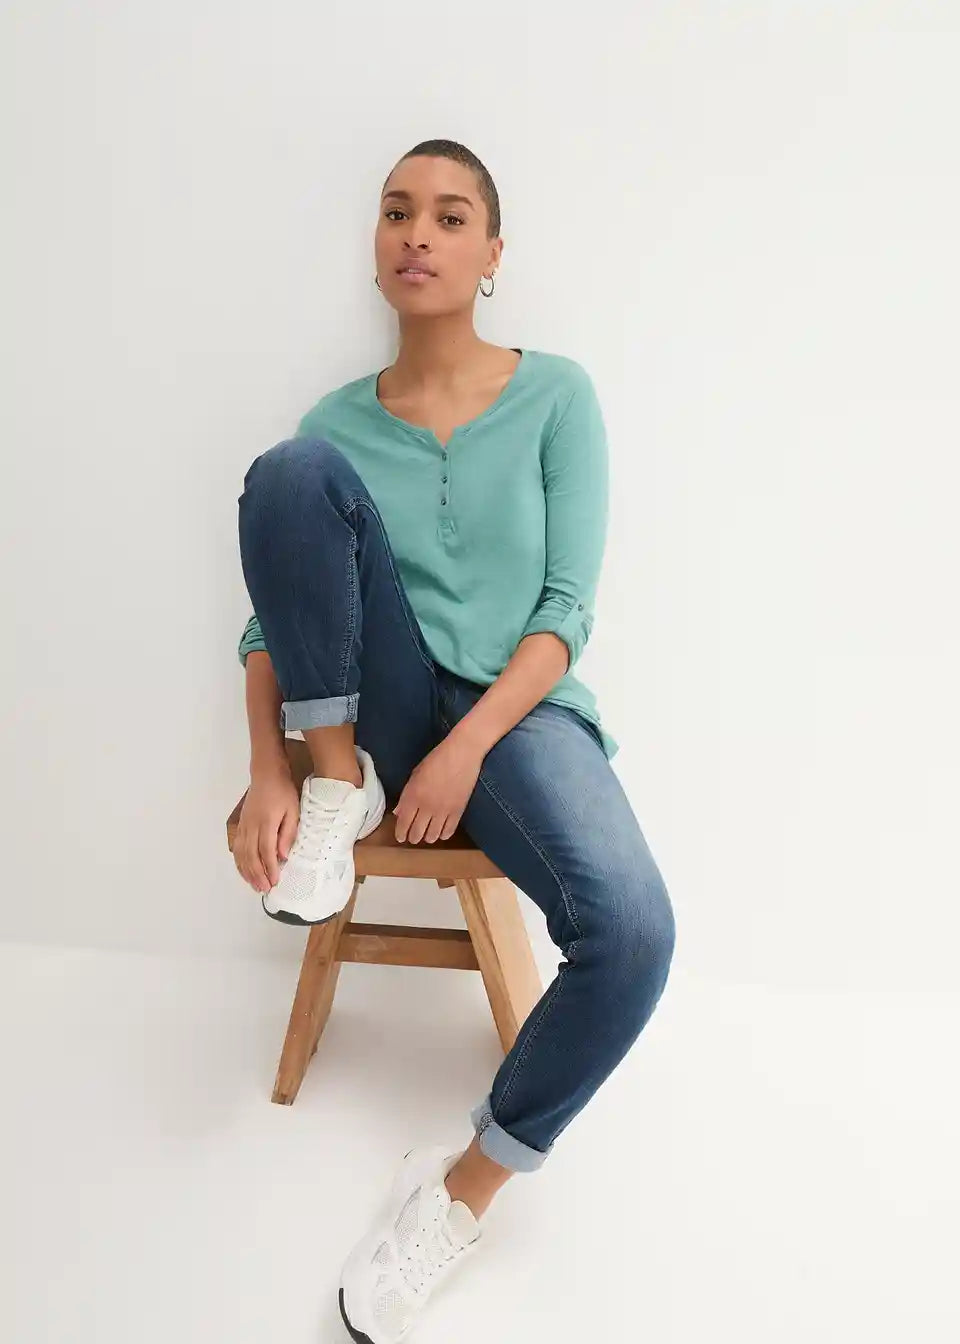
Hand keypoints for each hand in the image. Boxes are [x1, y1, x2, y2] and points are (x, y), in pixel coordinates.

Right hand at [234, 767, 300, 892]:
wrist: (266, 774)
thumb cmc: (283, 791)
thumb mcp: (293, 810)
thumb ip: (288, 833)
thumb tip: (283, 855)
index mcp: (266, 822)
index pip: (266, 850)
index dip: (270, 868)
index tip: (275, 881)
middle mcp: (251, 826)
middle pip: (251, 855)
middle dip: (257, 875)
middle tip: (265, 889)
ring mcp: (244, 825)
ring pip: (241, 854)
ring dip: (247, 872)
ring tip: (255, 886)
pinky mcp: (240, 825)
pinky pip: (237, 847)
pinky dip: (239, 862)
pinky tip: (244, 871)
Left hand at [393, 735, 483, 843]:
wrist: (462, 754)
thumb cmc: (436, 760)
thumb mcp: (416, 774)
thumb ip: (406, 795)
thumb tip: (398, 812)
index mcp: (413, 795)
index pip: (403, 823)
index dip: (401, 833)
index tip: (401, 837)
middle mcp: (427, 806)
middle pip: (417, 833)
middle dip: (413, 838)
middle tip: (413, 838)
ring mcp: (443, 810)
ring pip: (432, 835)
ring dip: (428, 838)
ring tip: (427, 836)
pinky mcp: (458, 811)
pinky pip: (449, 831)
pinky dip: (443, 835)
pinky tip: (441, 833)